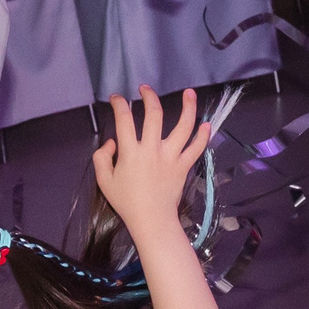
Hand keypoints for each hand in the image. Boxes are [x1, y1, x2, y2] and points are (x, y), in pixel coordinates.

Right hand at [90, 86, 211, 229]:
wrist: (151, 220)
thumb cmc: (126, 202)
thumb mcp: (104, 181)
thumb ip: (102, 158)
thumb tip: (111, 142)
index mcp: (131, 152)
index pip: (124, 119)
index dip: (119, 104)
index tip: (117, 98)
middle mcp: (152, 149)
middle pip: (154, 114)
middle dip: (149, 97)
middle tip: (145, 89)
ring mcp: (171, 156)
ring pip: (183, 127)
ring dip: (188, 107)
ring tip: (189, 92)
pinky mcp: (184, 166)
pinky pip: (197, 148)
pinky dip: (203, 136)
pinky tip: (207, 123)